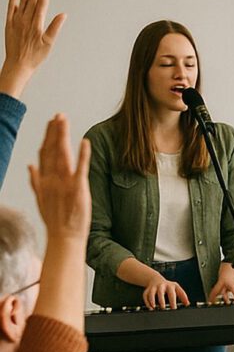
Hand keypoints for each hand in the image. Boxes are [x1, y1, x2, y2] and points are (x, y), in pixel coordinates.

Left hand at [0, 0, 66, 98]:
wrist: (18, 64)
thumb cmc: (35, 56)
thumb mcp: (49, 44)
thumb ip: (55, 27)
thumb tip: (63, 15)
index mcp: (36, 24)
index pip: (41, 4)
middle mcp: (25, 20)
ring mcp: (16, 20)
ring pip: (21, 0)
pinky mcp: (9, 23)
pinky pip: (11, 7)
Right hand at [27, 114, 90, 241]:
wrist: (64, 236)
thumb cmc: (56, 219)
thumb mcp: (41, 199)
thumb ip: (35, 181)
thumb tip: (30, 165)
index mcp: (45, 180)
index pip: (45, 153)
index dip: (48, 137)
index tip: (51, 123)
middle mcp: (52, 179)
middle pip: (52, 150)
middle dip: (55, 131)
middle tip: (59, 115)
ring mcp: (65, 183)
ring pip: (62, 154)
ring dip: (63, 136)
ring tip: (64, 121)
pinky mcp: (78, 188)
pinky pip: (81, 168)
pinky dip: (82, 155)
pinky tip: (85, 142)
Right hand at [142, 275, 189, 309]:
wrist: (156, 279)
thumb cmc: (168, 286)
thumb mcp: (177, 289)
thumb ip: (183, 296)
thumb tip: (187, 304)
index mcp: (170, 286)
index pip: (172, 294)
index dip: (173, 301)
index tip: (174, 308)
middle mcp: (161, 286)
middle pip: (161, 292)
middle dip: (161, 300)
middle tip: (163, 308)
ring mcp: (154, 287)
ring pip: (151, 293)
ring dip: (152, 300)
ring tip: (154, 307)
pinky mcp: (147, 290)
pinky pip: (145, 295)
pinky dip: (147, 302)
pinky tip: (150, 307)